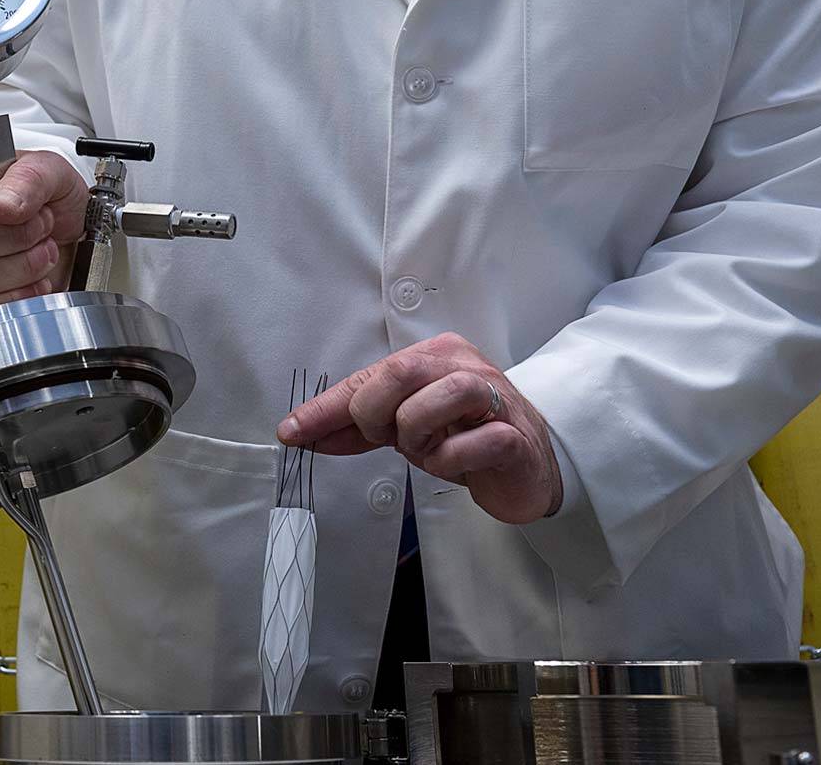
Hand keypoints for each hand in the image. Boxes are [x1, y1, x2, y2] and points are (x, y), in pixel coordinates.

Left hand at [277, 333, 564, 524]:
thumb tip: (302, 433)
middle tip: (389, 439)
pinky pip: (466, 446)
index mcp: (435, 354)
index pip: (369, 376)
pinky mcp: (513, 436)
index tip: (292, 431)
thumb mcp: (405, 426)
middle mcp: (463, 366)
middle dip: (375, 416)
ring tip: (432, 451)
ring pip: (428, 405)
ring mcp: (493, 398)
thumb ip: (358, 426)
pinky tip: (458, 462)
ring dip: (417, 441)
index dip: (326, 407)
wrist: (527, 466)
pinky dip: (449, 462)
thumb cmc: (464, 437)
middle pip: (396, 375)